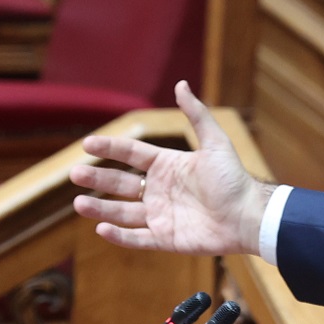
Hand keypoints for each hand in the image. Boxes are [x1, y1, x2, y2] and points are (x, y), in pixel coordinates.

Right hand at [69, 80, 273, 256]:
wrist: (249, 216)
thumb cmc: (234, 179)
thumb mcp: (215, 143)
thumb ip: (197, 115)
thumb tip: (181, 84)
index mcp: (168, 166)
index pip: (132, 154)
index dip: (110, 148)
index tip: (87, 144)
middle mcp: (160, 190)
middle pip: (121, 183)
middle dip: (97, 178)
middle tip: (74, 173)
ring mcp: (161, 215)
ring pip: (123, 212)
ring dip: (100, 207)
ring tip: (79, 203)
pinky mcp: (166, 238)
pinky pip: (137, 238)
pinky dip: (119, 235)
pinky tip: (101, 229)